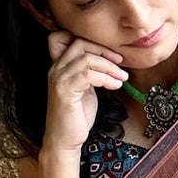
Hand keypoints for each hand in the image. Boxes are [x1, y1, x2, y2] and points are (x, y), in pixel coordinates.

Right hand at [43, 29, 127, 154]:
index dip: (86, 39)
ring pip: (87, 59)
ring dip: (109, 67)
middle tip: (120, 62)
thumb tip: (109, 63)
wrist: (65, 141)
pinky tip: (115, 86)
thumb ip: (90, 74)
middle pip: (79, 43)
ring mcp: (59, 79)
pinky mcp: (65, 91)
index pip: (63, 37)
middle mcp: (55, 69)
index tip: (107, 52)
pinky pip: (88, 75)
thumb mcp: (85, 90)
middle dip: (103, 50)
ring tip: (122, 78)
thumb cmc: (76, 117)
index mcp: (59, 66)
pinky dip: (106, 78)